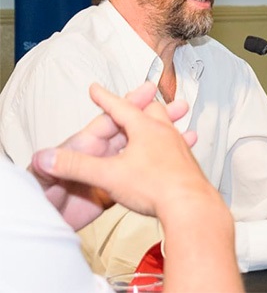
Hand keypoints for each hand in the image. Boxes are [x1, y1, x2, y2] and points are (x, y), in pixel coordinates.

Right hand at [28, 83, 201, 228]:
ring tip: (157, 121)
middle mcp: (165, 133)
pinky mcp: (189, 164)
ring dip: (160, 122)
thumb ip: (77, 167)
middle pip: (151, 111)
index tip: (96, 89)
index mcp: (145, 129)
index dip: (105, 98)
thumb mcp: (108, 177)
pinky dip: (172, 144)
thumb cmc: (153, 187)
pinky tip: (172, 153)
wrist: (191, 206)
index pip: (120, 107)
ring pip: (168, 127)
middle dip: (138, 105)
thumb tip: (45, 159)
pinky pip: (180, 147)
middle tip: (132, 101)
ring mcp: (180, 147)